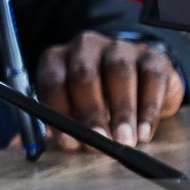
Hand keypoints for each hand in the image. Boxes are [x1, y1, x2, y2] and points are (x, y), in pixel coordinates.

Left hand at [35, 31, 185, 149]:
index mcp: (58, 58)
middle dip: (90, 111)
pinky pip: (151, 78)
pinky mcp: (153, 56)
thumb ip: (57, 124)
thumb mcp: (74, 113)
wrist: (143, 87)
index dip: (59, 111)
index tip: (69, 140)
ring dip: (121, 111)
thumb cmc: (100, 102)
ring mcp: (120, 47)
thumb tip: (37, 143)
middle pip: (83, 74)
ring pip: (118, 72)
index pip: (52, 81)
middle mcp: (86, 46)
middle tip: (100, 141)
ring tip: (125, 141)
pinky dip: (148, 108)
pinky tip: (144, 131)